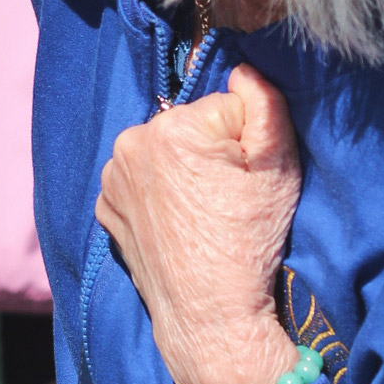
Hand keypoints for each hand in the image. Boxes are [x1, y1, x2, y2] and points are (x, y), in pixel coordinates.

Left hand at [94, 64, 301, 383]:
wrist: (210, 314)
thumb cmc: (250, 239)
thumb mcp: (279, 166)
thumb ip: (265, 103)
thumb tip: (245, 69)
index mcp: (172, 126)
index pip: (225, 108)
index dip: (245, 140)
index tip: (247, 178)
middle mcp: (130, 142)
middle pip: (189, 128)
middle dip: (211, 152)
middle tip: (226, 198)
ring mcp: (112, 177)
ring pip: (162, 152)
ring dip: (181, 171)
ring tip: (202, 213)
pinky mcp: (105, 205)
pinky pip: (139, 181)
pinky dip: (156, 194)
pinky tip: (177, 222)